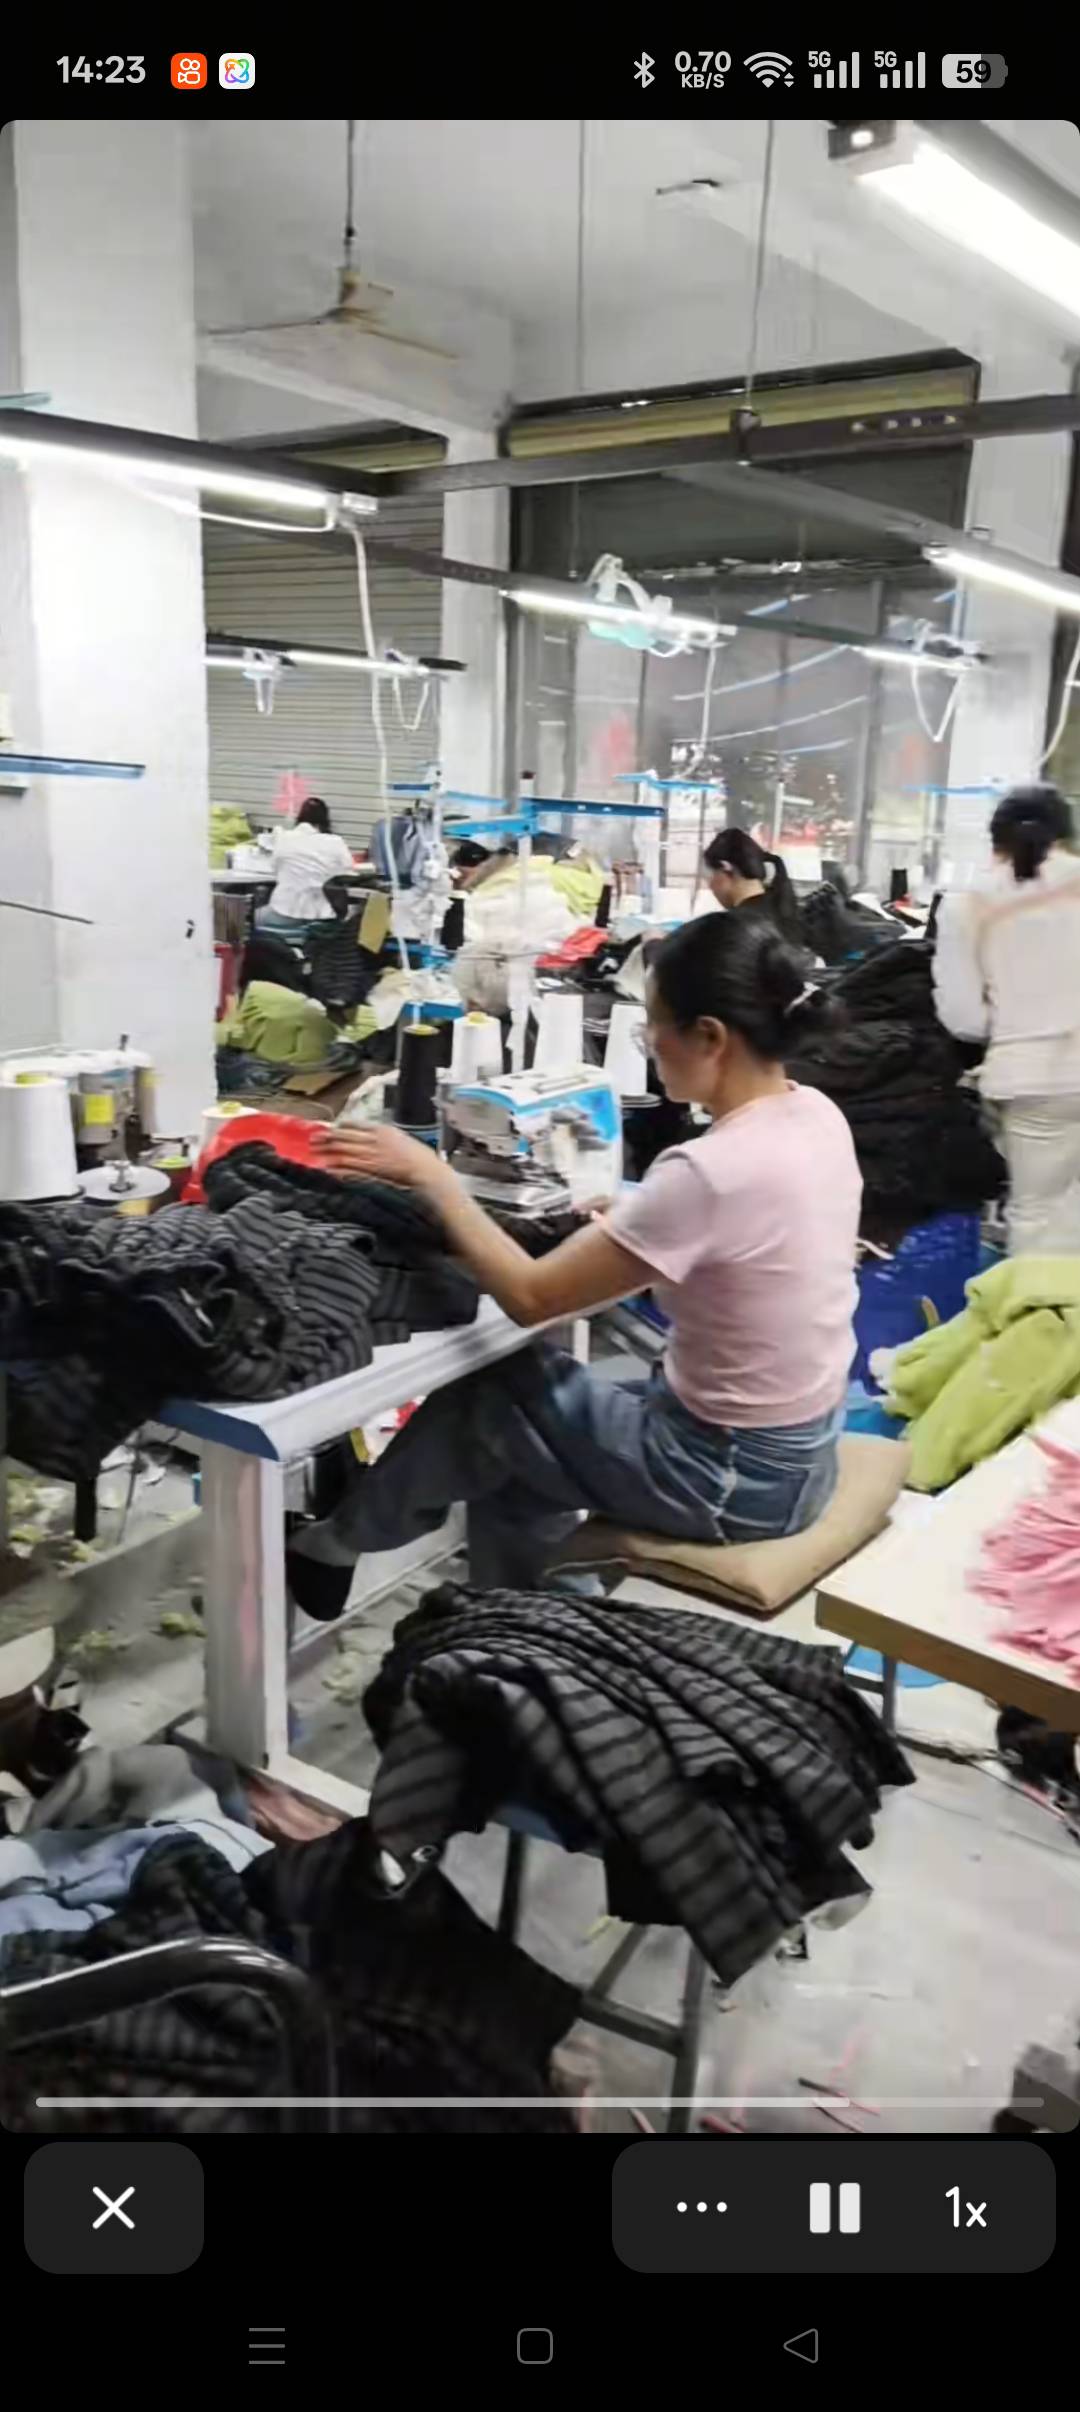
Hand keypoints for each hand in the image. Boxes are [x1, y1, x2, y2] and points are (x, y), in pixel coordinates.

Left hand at [311, 1122, 451, 1197]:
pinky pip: (350, 1169)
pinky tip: (329, 1169)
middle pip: (345, 1137)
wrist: (427, 1171)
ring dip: (328, 1152)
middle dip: (328, 1138)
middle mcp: (374, 1140)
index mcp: (382, 1129)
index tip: (331, 1128)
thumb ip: (385, 1135)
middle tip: (313, 1139)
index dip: (341, 1126)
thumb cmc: (419, 1156)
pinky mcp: (372, 1172)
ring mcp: (372, 1156)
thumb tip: (369, 1135)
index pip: (355, 1124)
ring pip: (344, 1152)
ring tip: (315, 1152)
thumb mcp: (401, 1137)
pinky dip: (338, 1169)